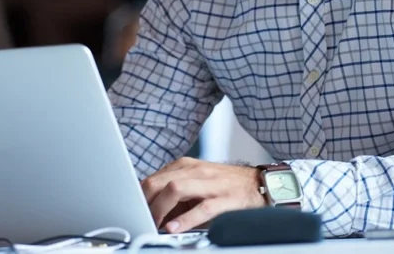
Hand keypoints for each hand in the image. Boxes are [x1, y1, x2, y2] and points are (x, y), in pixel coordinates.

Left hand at [140, 158, 265, 232]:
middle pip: (159, 181)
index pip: (153, 178)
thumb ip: (174, 193)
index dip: (139, 197)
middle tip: (141, 220)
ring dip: (160, 209)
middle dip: (145, 202)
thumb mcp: (197, 183)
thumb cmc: (226, 186)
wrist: (261, 184)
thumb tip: (150, 210)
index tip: (132, 211)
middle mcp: (196, 170)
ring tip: (154, 224)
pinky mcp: (225, 198)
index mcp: (186, 166)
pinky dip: (185, 219)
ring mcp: (210, 183)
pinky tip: (174, 228)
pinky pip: (202, 208)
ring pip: (175, 189)